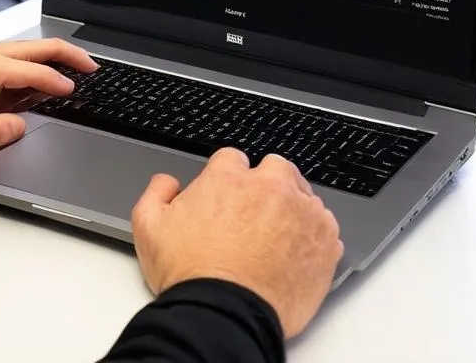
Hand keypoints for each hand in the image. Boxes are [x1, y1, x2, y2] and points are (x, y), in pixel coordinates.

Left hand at [0, 38, 97, 164]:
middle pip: (33, 48)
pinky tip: (31, 78)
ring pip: (20, 50)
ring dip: (47, 57)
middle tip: (91, 65)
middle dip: (65, 54)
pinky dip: (27, 63)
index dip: (58, 82)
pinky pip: (5, 58)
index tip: (76, 90)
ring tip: (68, 68)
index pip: (33, 72)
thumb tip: (20, 125)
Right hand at [132, 148, 342, 338]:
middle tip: (257, 212)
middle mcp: (268, 187)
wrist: (225, 316)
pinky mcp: (324, 240)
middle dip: (267, 184)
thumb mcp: (149, 228)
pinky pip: (326, 225)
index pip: (233, 159)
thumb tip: (167, 183)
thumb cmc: (191, 276)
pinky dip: (315, 235)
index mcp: (227, 178)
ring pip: (304, 195)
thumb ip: (156, 193)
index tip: (229, 196)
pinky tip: (297, 252)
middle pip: (276, 168)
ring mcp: (301, 212)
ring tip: (279, 237)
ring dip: (294, 208)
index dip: (229, 177)